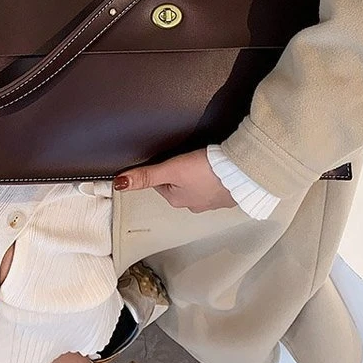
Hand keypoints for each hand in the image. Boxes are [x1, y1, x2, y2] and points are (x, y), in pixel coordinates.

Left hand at [113, 149, 236, 213]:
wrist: (242, 172)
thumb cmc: (206, 170)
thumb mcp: (171, 169)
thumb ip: (146, 175)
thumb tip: (119, 184)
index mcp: (177, 201)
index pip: (160, 183)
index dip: (163, 168)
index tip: (170, 158)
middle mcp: (193, 205)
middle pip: (178, 185)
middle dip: (180, 172)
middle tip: (187, 157)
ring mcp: (212, 202)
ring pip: (197, 186)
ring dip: (198, 175)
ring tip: (203, 161)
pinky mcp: (227, 196)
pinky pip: (215, 186)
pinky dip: (214, 178)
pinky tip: (218, 169)